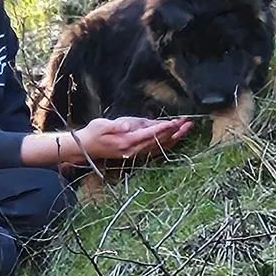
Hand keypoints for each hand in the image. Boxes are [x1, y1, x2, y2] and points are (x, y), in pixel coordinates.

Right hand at [70, 115, 192, 164]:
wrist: (86, 147)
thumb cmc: (93, 133)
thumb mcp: (101, 125)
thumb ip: (115, 125)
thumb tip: (127, 125)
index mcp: (126, 142)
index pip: (150, 135)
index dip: (163, 128)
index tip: (175, 122)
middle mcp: (134, 150)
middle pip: (159, 141)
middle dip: (175, 132)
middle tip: (189, 123)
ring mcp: (136, 153)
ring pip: (160, 147)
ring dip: (175, 138)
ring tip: (187, 128)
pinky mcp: (136, 153)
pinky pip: (156, 150)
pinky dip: (167, 144)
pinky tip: (176, 138)